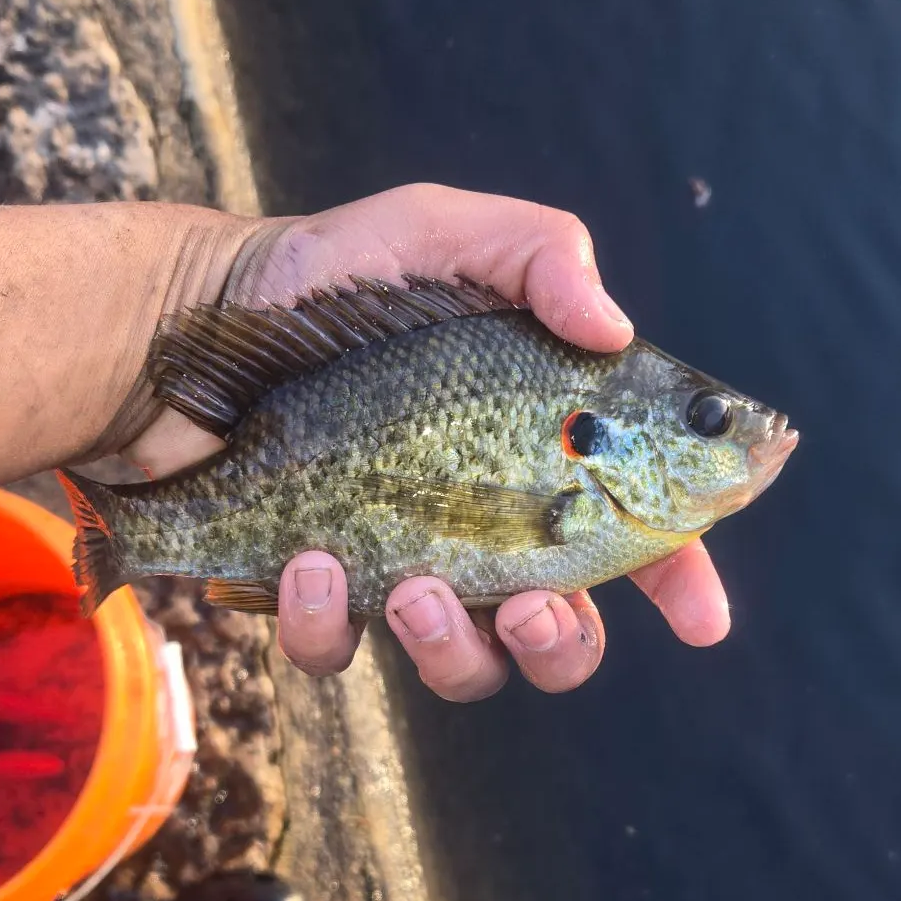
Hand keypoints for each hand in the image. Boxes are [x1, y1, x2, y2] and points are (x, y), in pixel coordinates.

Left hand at [123, 184, 730, 699]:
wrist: (198, 316)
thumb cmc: (337, 275)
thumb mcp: (445, 233)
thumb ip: (542, 255)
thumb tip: (612, 331)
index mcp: (535, 456)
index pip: (634, 534)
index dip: (680, 580)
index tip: (701, 620)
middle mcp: (480, 527)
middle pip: (560, 638)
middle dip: (560, 645)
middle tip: (532, 604)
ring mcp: (399, 568)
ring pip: (463, 668)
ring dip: (453, 648)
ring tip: (415, 586)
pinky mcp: (313, 592)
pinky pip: (337, 652)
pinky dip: (327, 621)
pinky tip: (309, 558)